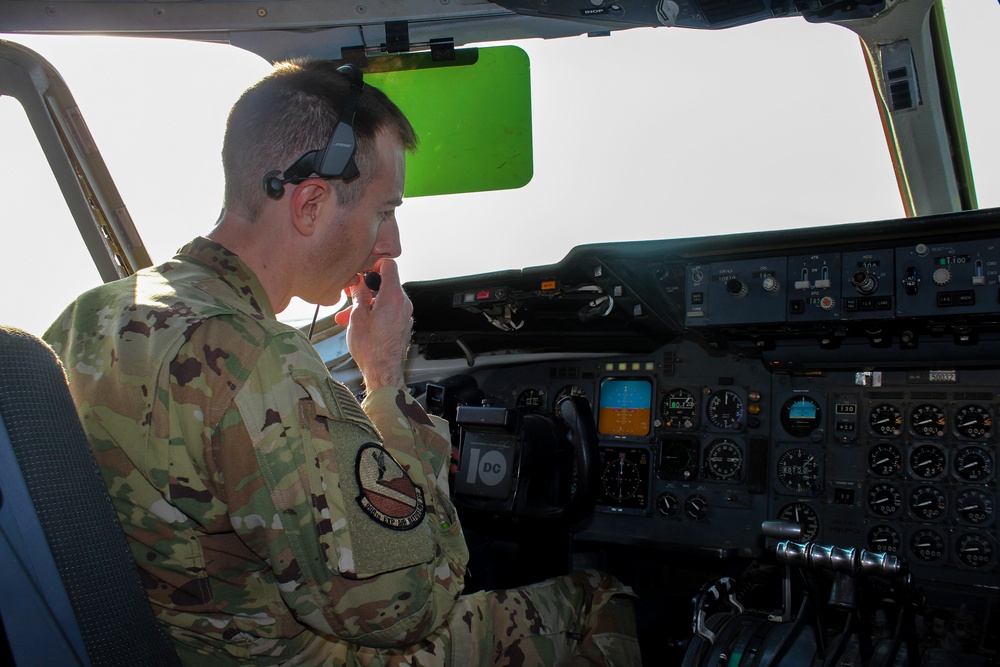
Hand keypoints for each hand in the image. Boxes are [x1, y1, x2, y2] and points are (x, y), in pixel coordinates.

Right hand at [334, 258, 412, 389]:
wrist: (383, 372)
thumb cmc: (371, 349)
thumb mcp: (357, 316)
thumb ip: (358, 295)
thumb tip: (358, 284)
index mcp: (393, 296)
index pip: (389, 265)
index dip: (375, 264)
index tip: (364, 270)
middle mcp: (403, 304)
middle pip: (385, 285)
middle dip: (366, 290)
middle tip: (350, 296)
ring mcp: (405, 316)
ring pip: (385, 301)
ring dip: (368, 304)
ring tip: (349, 316)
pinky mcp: (403, 326)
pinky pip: (389, 312)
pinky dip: (376, 313)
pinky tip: (362, 323)